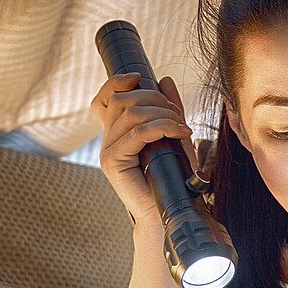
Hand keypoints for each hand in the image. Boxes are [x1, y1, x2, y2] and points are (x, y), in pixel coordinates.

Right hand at [90, 73, 195, 226]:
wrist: (171, 210)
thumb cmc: (174, 176)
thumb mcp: (174, 134)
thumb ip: (168, 109)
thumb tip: (164, 80)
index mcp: (118, 131)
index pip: (105, 98)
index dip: (117, 82)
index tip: (140, 78)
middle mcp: (108, 139)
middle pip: (122, 99)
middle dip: (155, 99)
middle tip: (178, 116)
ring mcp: (108, 150)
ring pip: (131, 113)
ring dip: (163, 114)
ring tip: (181, 127)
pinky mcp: (113, 162)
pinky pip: (137, 132)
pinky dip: (162, 127)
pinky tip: (180, 132)